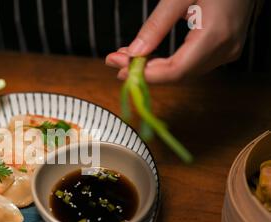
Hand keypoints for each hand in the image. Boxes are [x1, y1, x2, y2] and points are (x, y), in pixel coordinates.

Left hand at [105, 0, 255, 82]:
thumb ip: (156, 25)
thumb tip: (133, 53)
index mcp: (216, 35)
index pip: (175, 70)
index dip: (145, 74)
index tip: (119, 68)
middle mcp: (225, 49)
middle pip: (178, 74)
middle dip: (144, 70)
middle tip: (116, 61)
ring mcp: (227, 50)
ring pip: (183, 71)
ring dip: (153, 67)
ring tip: (127, 57)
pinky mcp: (225, 47)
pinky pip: (191, 63)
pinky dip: (167, 62)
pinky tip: (148, 56)